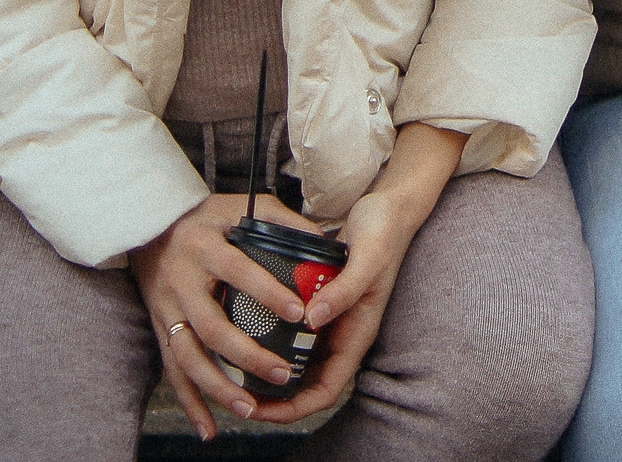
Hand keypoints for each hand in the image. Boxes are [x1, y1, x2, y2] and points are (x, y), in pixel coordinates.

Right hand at [132, 191, 317, 434]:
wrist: (147, 224)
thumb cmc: (206, 216)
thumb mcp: (241, 205)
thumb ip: (280, 220)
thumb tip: (323, 242)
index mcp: (204, 247)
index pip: (237, 272)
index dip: (267, 292)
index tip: (298, 312)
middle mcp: (181, 281)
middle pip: (211, 326)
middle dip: (247, 355)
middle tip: (282, 373)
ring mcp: (166, 308)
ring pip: (189, 357)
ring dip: (218, 388)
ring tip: (249, 409)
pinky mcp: (159, 328)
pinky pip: (173, 370)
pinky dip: (190, 401)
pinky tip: (208, 427)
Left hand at [133, 123, 467, 434]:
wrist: (387, 209)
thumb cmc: (383, 233)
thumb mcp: (367, 259)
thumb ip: (343, 290)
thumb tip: (313, 321)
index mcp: (357, 334)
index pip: (326, 389)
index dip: (294, 408)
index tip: (261, 410)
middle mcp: (341, 333)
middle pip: (306, 383)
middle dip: (274, 398)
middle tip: (237, 399)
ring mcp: (329, 320)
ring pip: (296, 360)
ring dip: (269, 371)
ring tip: (234, 373)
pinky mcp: (317, 303)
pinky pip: (291, 332)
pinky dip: (271, 338)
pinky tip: (245, 330)